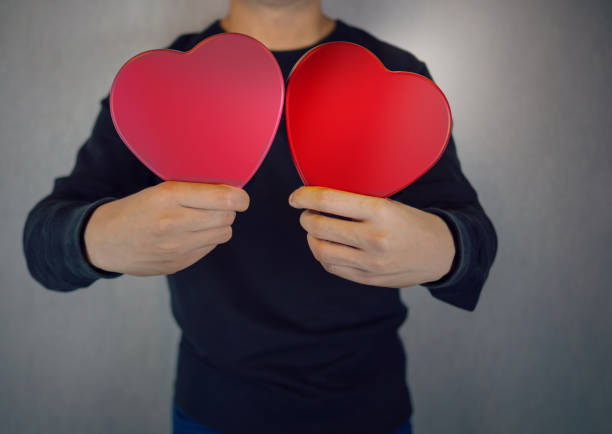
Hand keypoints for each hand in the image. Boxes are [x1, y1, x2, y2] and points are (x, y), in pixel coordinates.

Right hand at [83, 181, 248, 275]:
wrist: (104, 241)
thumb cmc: (136, 210)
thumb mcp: (159, 191)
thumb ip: (193, 191)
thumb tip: (232, 193)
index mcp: (168, 197)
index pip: (224, 199)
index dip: (239, 198)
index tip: (240, 197)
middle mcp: (174, 223)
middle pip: (227, 217)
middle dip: (228, 210)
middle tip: (219, 205)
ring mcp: (176, 247)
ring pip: (222, 234)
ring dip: (219, 225)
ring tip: (203, 219)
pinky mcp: (178, 264)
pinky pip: (209, 248)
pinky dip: (206, 240)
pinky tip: (190, 234)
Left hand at [289, 186, 455, 287]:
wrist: (442, 252)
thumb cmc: (411, 221)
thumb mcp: (390, 203)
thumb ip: (357, 203)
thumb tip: (318, 199)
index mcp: (380, 211)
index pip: (328, 200)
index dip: (304, 197)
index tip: (295, 197)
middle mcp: (374, 238)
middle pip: (319, 226)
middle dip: (306, 217)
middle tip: (307, 212)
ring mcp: (371, 262)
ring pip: (321, 251)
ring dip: (311, 238)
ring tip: (316, 230)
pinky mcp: (369, 279)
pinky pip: (333, 267)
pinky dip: (323, 255)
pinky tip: (328, 245)